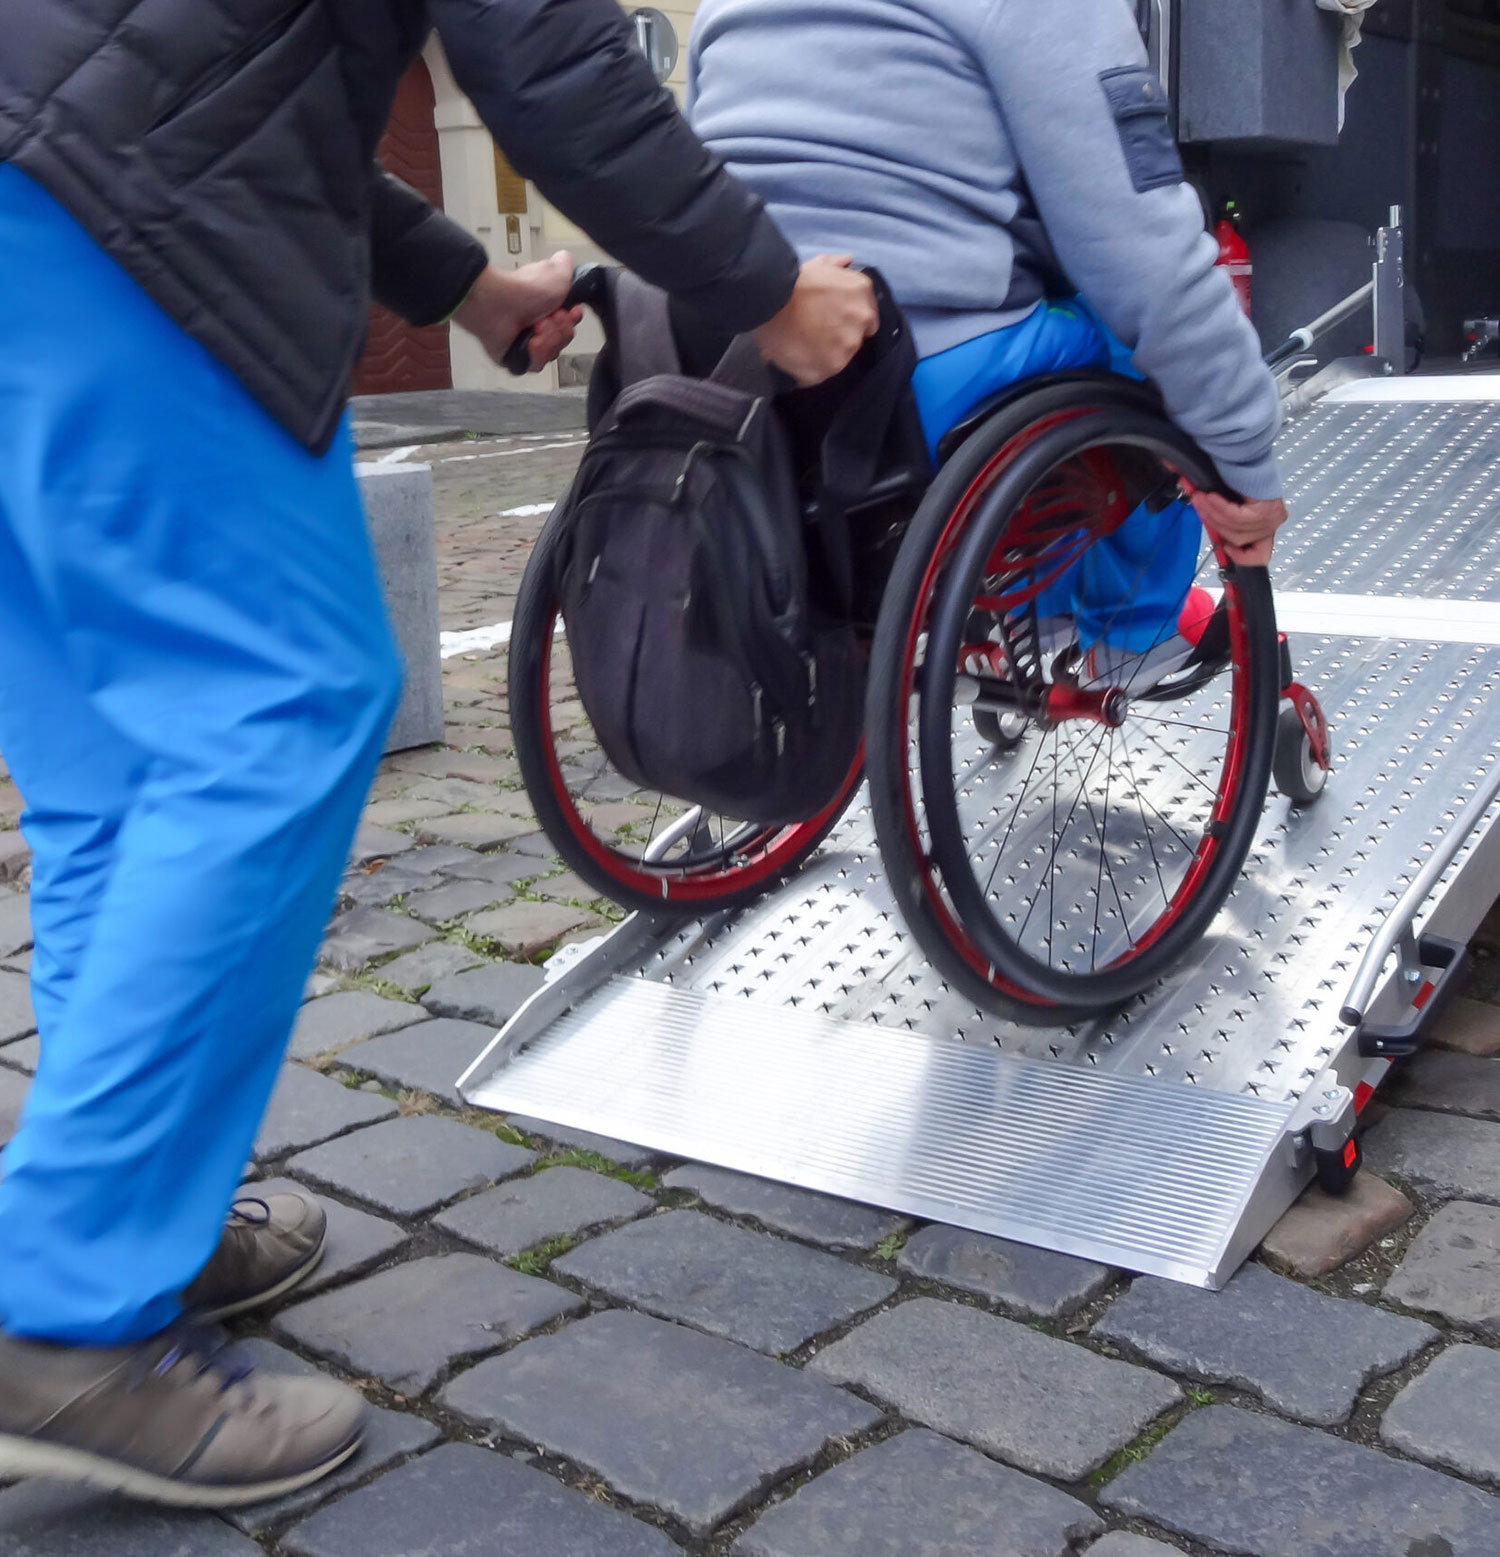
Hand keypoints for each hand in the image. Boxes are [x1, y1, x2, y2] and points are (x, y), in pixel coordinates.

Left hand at [452, 252, 581, 371]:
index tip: (570, 313)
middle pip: (563, 340)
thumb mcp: (557, 269)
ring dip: (549, 339)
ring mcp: (526, 342)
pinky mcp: (516, 358)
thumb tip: (567, 263)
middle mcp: (537, 325)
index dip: (572, 320)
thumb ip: (567, 265)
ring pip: (552, 353)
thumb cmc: (523, 288)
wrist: (499, 303)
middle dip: (560, 330)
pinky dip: (537, 353)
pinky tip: (530, 341)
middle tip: (548, 318)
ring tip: (536, 327)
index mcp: (546, 308)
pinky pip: (537, 365)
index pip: (570, 324)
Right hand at [753, 255, 878, 386]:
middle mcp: (862, 318)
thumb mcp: (818, 264)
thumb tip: (846, 261)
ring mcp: (848, 345)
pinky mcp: (832, 366)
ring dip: (824, 355)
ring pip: (840, 357)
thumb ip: (835, 265)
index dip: (849, 321)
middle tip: (814, 333)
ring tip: (802, 347)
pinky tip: (797, 359)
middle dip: (838, 338)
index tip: (832, 322)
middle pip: (855, 338)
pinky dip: (811, 370)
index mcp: (862, 292)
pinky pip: (822, 374)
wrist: (771, 301)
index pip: (867, 317)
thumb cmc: (793, 282)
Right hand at [1182, 481, 1287, 567]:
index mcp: (1266, 527)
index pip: (1258, 555)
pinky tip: (1209, 498)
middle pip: (1237, 538)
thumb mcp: (1232, 505)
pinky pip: (1236, 516)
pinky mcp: (1266, 510)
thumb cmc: (1243, 476)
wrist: (1253, 455)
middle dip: (1213, 522)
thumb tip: (1207, 527)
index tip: (1226, 548)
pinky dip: (1219, 508)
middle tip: (1197, 505)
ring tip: (1199, 499)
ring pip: (1234, 528)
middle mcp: (1272, 525)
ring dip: (1212, 514)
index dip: (1241, 556)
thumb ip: (1221, 518)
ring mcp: (1271, 519)